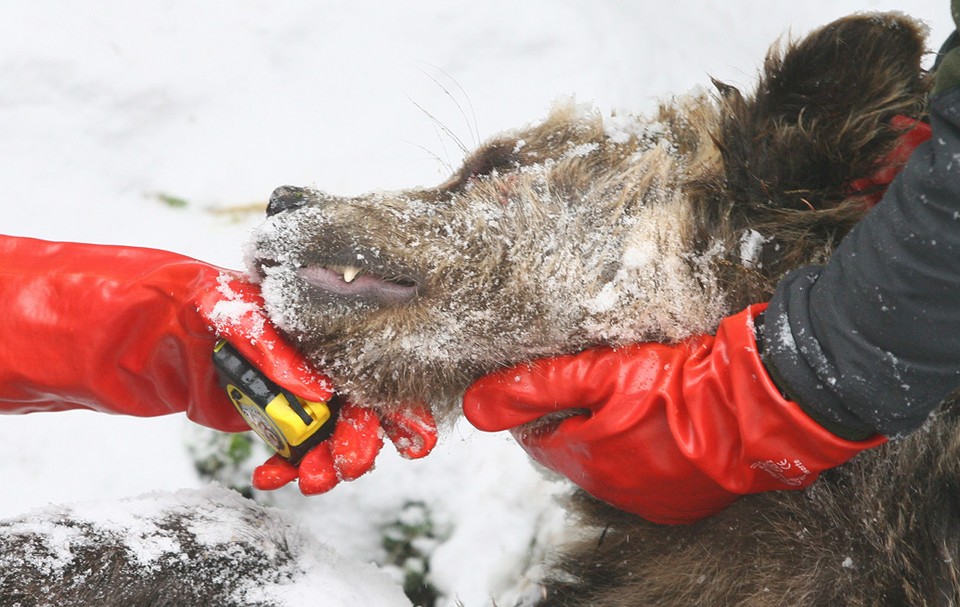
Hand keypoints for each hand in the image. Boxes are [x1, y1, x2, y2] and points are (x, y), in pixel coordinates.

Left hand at [0, 235, 436, 493]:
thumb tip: (318, 390)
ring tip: (308, 481)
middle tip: (346, 465)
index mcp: (333, 337)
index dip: (401, 409)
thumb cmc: (207, 303)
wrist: (161, 328)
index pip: (379, 375)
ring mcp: (302, 399)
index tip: (413, 440)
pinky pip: (291, 455)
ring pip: (330, 443)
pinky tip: (266, 477)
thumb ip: (277, 351)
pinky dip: (283, 470)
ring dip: (324, 466)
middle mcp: (327, 369)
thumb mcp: (238, 314)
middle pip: (362, 417)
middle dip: (359, 446)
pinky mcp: (275, 422)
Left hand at [463, 305, 883, 523]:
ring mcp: (650, 501)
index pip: (539, 436)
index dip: (544, 405)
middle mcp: (612, 489)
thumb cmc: (679, 387)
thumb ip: (535, 387)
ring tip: (636, 402)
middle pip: (575, 451)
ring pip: (612, 465)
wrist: (756, 410)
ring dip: (614, 438)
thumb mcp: (599, 373)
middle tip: (601, 385)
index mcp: (585, 458)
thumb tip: (475, 405)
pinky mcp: (684, 504)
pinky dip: (648, 454)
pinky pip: (649, 478)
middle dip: (579, 421)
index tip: (561, 381)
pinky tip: (664, 428)